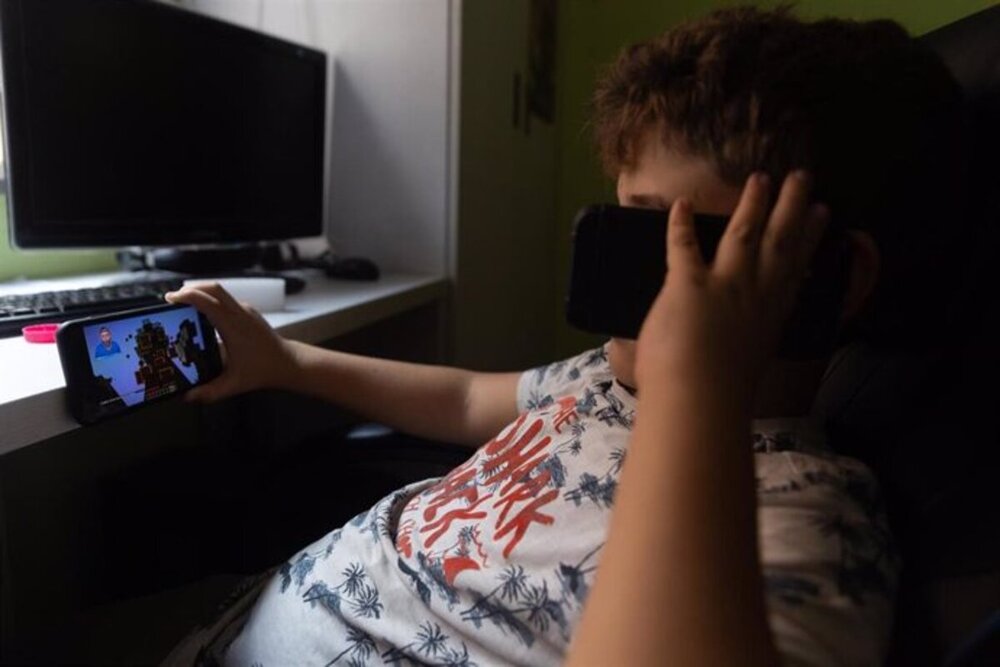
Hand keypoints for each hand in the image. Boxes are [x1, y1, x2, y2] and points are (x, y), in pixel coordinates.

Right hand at [165, 283, 299, 401]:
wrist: (288, 363)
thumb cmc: (264, 370)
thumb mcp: (234, 384)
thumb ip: (210, 392)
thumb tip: (188, 397)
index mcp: (234, 326)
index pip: (208, 302)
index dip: (187, 296)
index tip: (170, 298)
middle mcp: (241, 314)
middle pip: (213, 288)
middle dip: (191, 288)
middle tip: (173, 298)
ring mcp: (246, 311)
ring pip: (220, 292)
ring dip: (201, 293)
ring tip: (184, 304)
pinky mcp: (248, 312)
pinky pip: (226, 300)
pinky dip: (211, 300)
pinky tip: (203, 314)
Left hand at [635, 171, 829, 400]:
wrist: (699, 403)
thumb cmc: (719, 396)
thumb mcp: (745, 366)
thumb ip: (741, 347)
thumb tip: (733, 348)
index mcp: (771, 316)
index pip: (795, 270)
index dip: (810, 238)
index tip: (824, 214)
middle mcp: (755, 295)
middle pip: (780, 242)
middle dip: (792, 207)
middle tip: (803, 177)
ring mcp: (725, 287)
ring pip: (744, 234)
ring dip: (754, 203)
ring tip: (762, 178)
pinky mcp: (688, 285)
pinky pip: (684, 246)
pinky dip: (680, 224)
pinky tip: (682, 205)